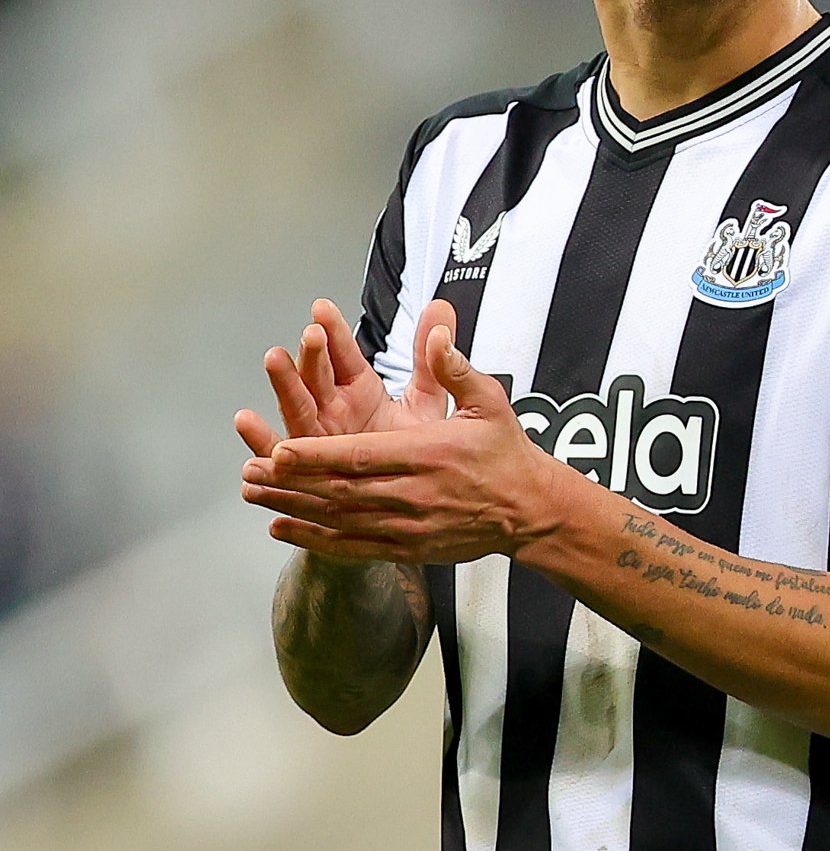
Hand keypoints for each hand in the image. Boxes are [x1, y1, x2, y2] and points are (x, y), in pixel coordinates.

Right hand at [234, 298, 454, 459]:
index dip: (334, 331)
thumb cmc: (412, 452)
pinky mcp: (305, 466)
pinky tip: (248, 422)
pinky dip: (261, 438)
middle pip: (318, 375)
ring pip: (297, 405)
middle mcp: (333, 408)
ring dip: (284, 382)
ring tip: (276, 360)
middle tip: (312, 334)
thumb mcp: (427, 400)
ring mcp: (316, 435)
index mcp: (359, 389)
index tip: (324, 309)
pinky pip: (280, 452)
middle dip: (313, 353)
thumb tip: (441, 311)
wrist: (410, 499)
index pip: (344, 354)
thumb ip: (431, 357)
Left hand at [240, 327, 562, 564]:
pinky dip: (314, 540)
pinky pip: (353, 546)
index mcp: (429, 455)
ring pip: (339, 519)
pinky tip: (284, 529)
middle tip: (249, 472)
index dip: (317, 455)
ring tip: (254, 495)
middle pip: (340, 491)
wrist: (528, 509)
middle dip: (291, 482)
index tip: (280, 449)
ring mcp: (408, 527)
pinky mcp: (408, 548)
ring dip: (293, 508)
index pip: (362, 456)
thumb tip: (436, 332)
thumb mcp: (489, 400)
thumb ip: (456, 368)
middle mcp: (414, 494)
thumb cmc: (505, 450)